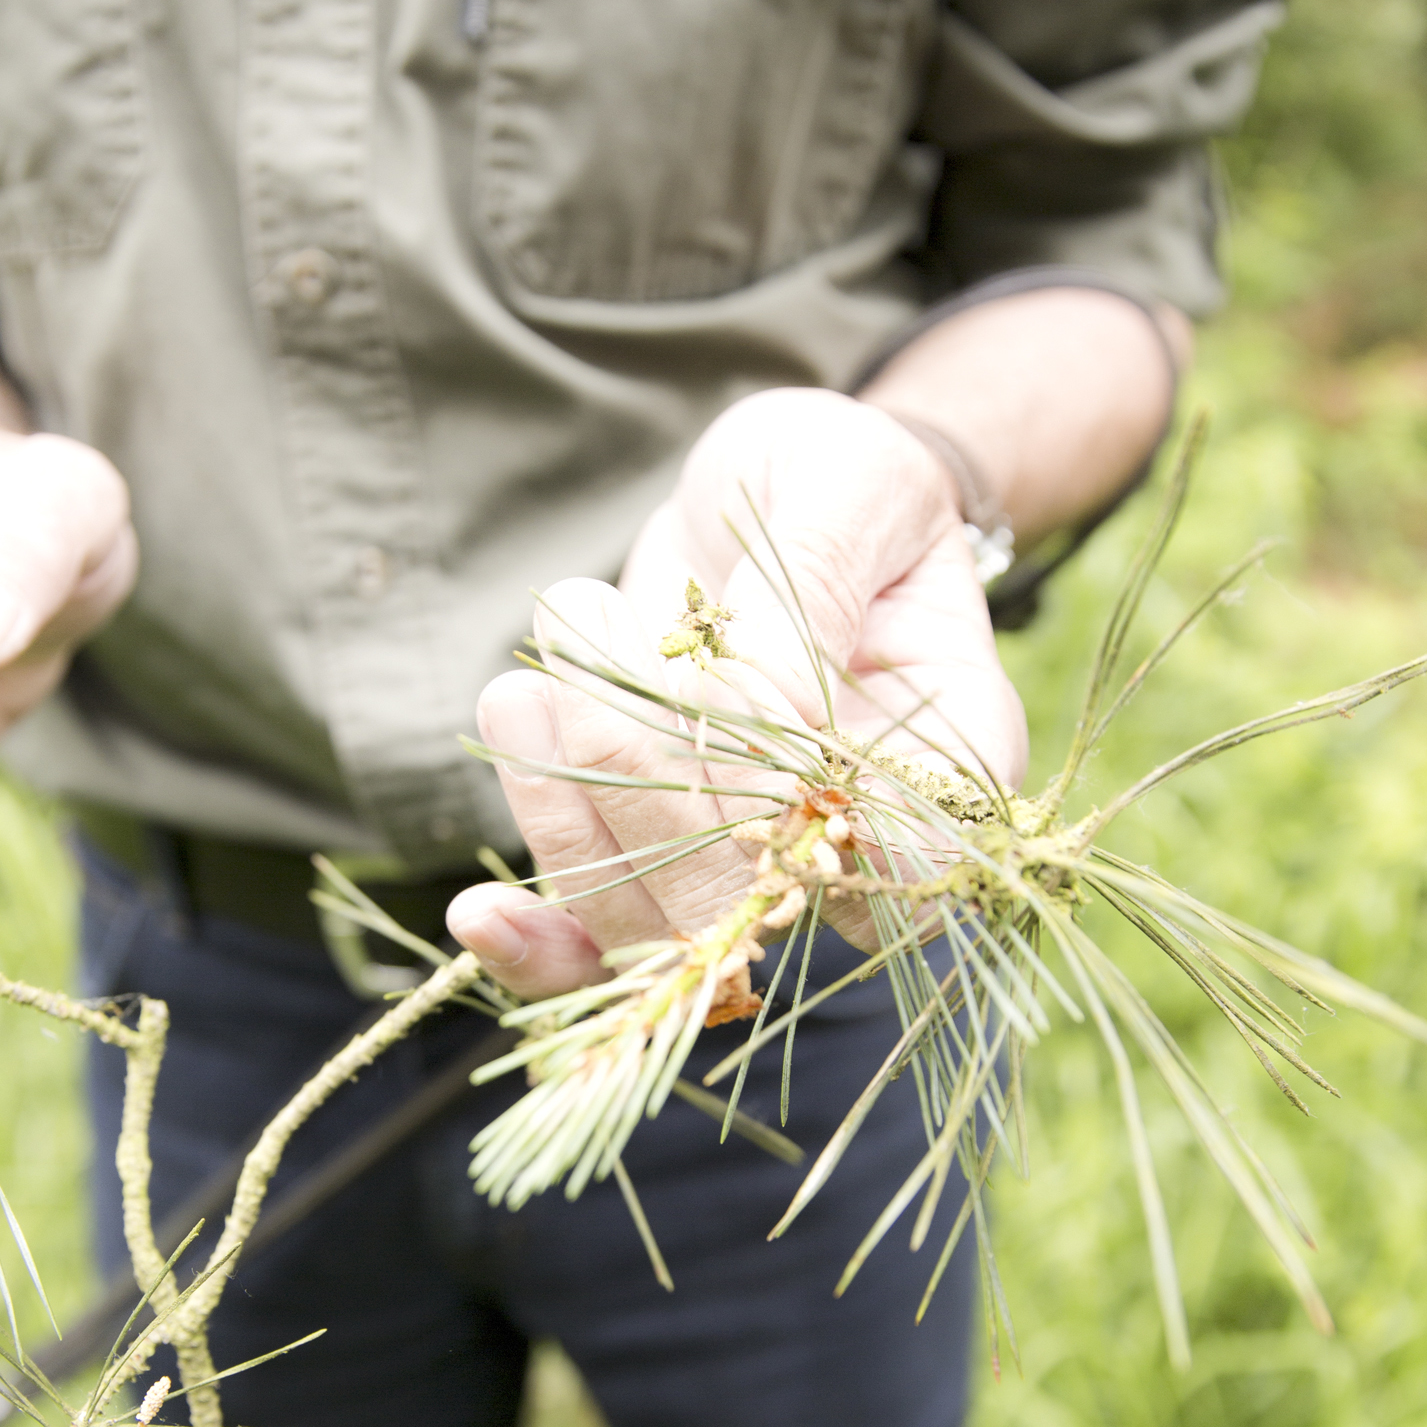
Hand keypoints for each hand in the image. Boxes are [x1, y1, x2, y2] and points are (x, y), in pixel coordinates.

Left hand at [449, 389, 1026, 998]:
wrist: (780, 495)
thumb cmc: (840, 479)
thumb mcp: (845, 487)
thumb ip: (814, 586)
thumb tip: (764, 700)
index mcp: (948, 768)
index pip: (887, 858)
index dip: (786, 814)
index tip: (701, 697)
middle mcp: (860, 847)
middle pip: (749, 903)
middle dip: (645, 790)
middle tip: (584, 656)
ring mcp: (755, 867)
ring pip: (657, 925)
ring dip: (570, 818)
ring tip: (522, 695)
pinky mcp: (664, 862)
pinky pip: (602, 945)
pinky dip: (538, 947)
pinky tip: (478, 916)